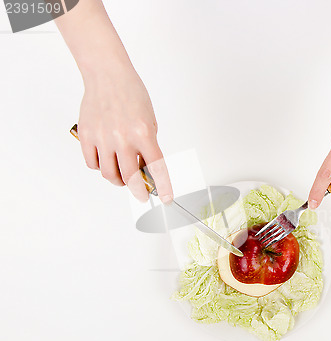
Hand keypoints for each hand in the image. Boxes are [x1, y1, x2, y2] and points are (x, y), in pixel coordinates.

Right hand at [77, 66, 172, 202]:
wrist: (108, 75)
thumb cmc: (131, 94)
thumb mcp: (150, 120)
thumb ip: (148, 145)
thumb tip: (146, 168)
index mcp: (143, 133)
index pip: (156, 167)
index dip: (163, 186)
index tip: (166, 198)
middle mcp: (123, 137)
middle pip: (130, 178)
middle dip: (138, 191)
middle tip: (142, 195)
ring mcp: (103, 137)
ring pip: (109, 174)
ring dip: (118, 181)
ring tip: (123, 178)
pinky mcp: (87, 135)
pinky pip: (92, 163)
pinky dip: (101, 167)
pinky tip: (107, 162)